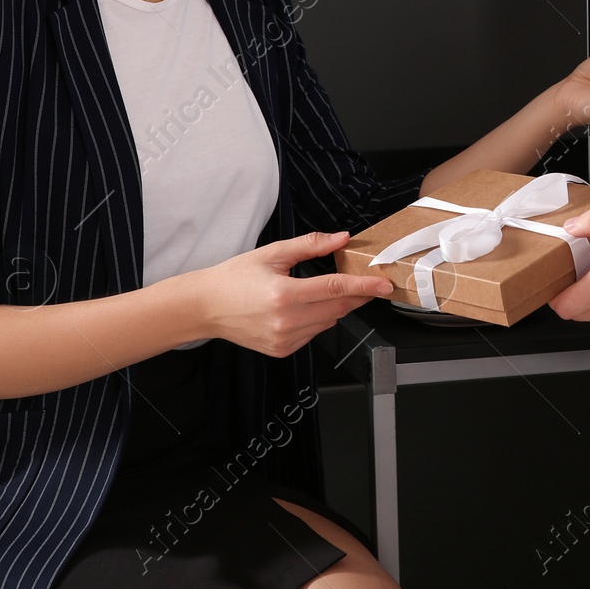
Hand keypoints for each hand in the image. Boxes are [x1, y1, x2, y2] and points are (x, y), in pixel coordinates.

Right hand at [196, 231, 393, 356]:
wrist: (205, 307)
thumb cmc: (234, 278)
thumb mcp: (272, 254)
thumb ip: (310, 245)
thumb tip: (341, 238)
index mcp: (283, 295)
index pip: (336, 289)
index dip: (364, 286)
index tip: (384, 284)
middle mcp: (285, 321)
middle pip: (338, 308)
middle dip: (357, 295)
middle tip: (367, 282)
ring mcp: (284, 339)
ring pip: (329, 322)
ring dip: (337, 306)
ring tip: (327, 290)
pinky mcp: (282, 350)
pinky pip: (314, 333)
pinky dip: (319, 319)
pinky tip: (306, 307)